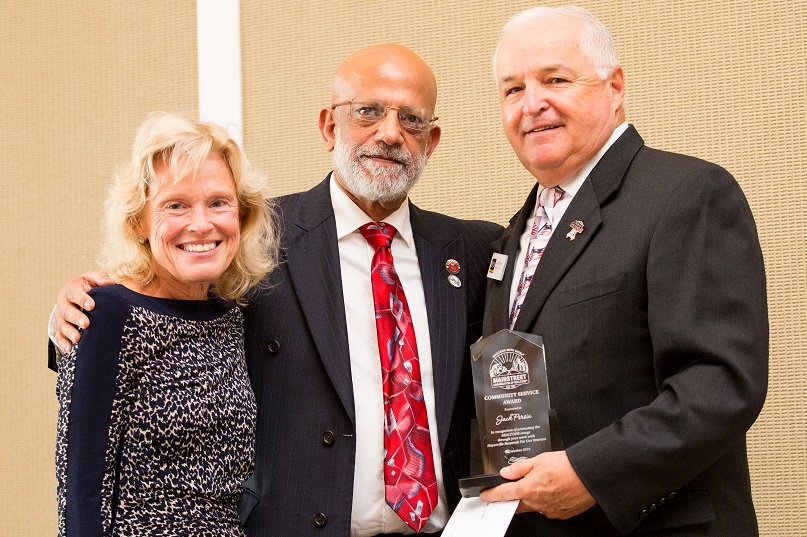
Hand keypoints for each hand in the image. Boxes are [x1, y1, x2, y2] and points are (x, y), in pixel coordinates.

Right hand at [54, 271, 114, 351]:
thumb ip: (101, 278)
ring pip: (62, 325)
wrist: (74, 295)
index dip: (82, 300)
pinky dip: (63, 343)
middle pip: (67, 311)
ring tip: (77, 339)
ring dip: (69, 332)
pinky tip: (70, 349)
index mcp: (71, 290)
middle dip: (76, 317)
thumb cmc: (88, 286)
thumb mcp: (93, 279)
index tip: (92, 306)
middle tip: (86, 324)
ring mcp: (61, 317)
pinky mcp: (60, 328)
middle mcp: (63, 304)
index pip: (75, 294)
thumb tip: (110, 282)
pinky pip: (59, 337)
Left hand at [479, 450, 595, 519]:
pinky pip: (548, 509)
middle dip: (512, 499)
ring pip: (534, 507)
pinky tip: (554, 491)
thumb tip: (507, 472)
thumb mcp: (539, 459)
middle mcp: (537, 503)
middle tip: (513, 490)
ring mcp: (549, 510)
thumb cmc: (568, 466)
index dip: (492, 494)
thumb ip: (520, 467)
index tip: (485, 495)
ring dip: (532, 498)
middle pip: (517, 504)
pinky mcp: (561, 514)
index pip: (503, 494)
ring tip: (543, 484)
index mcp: (528, 489)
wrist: (589, 475)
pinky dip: (547, 502)